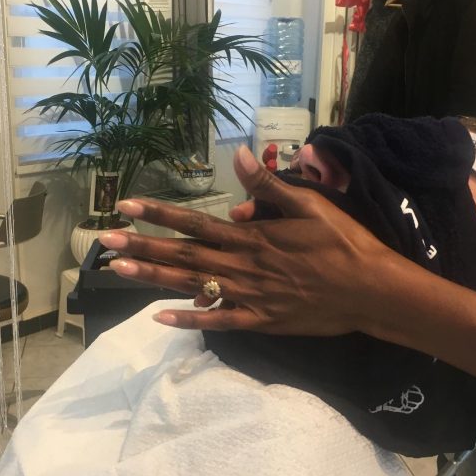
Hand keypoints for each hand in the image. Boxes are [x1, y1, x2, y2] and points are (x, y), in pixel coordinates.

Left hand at [99, 146, 391, 334]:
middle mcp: (241, 266)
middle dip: (142, 247)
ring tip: (118, 272)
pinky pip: (218, 322)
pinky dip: (190, 321)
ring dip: (153, 279)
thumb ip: (269, 184)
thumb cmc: (342, 242)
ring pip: (192, 286)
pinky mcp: (259, 321)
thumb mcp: (310, 204)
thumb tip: (240, 153)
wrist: (369, 289)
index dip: (158, 213)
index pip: (194, 223)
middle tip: (105, 242)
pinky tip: (161, 319)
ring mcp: (248, 297)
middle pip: (183, 255)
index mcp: (251, 237)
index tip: (126, 205)